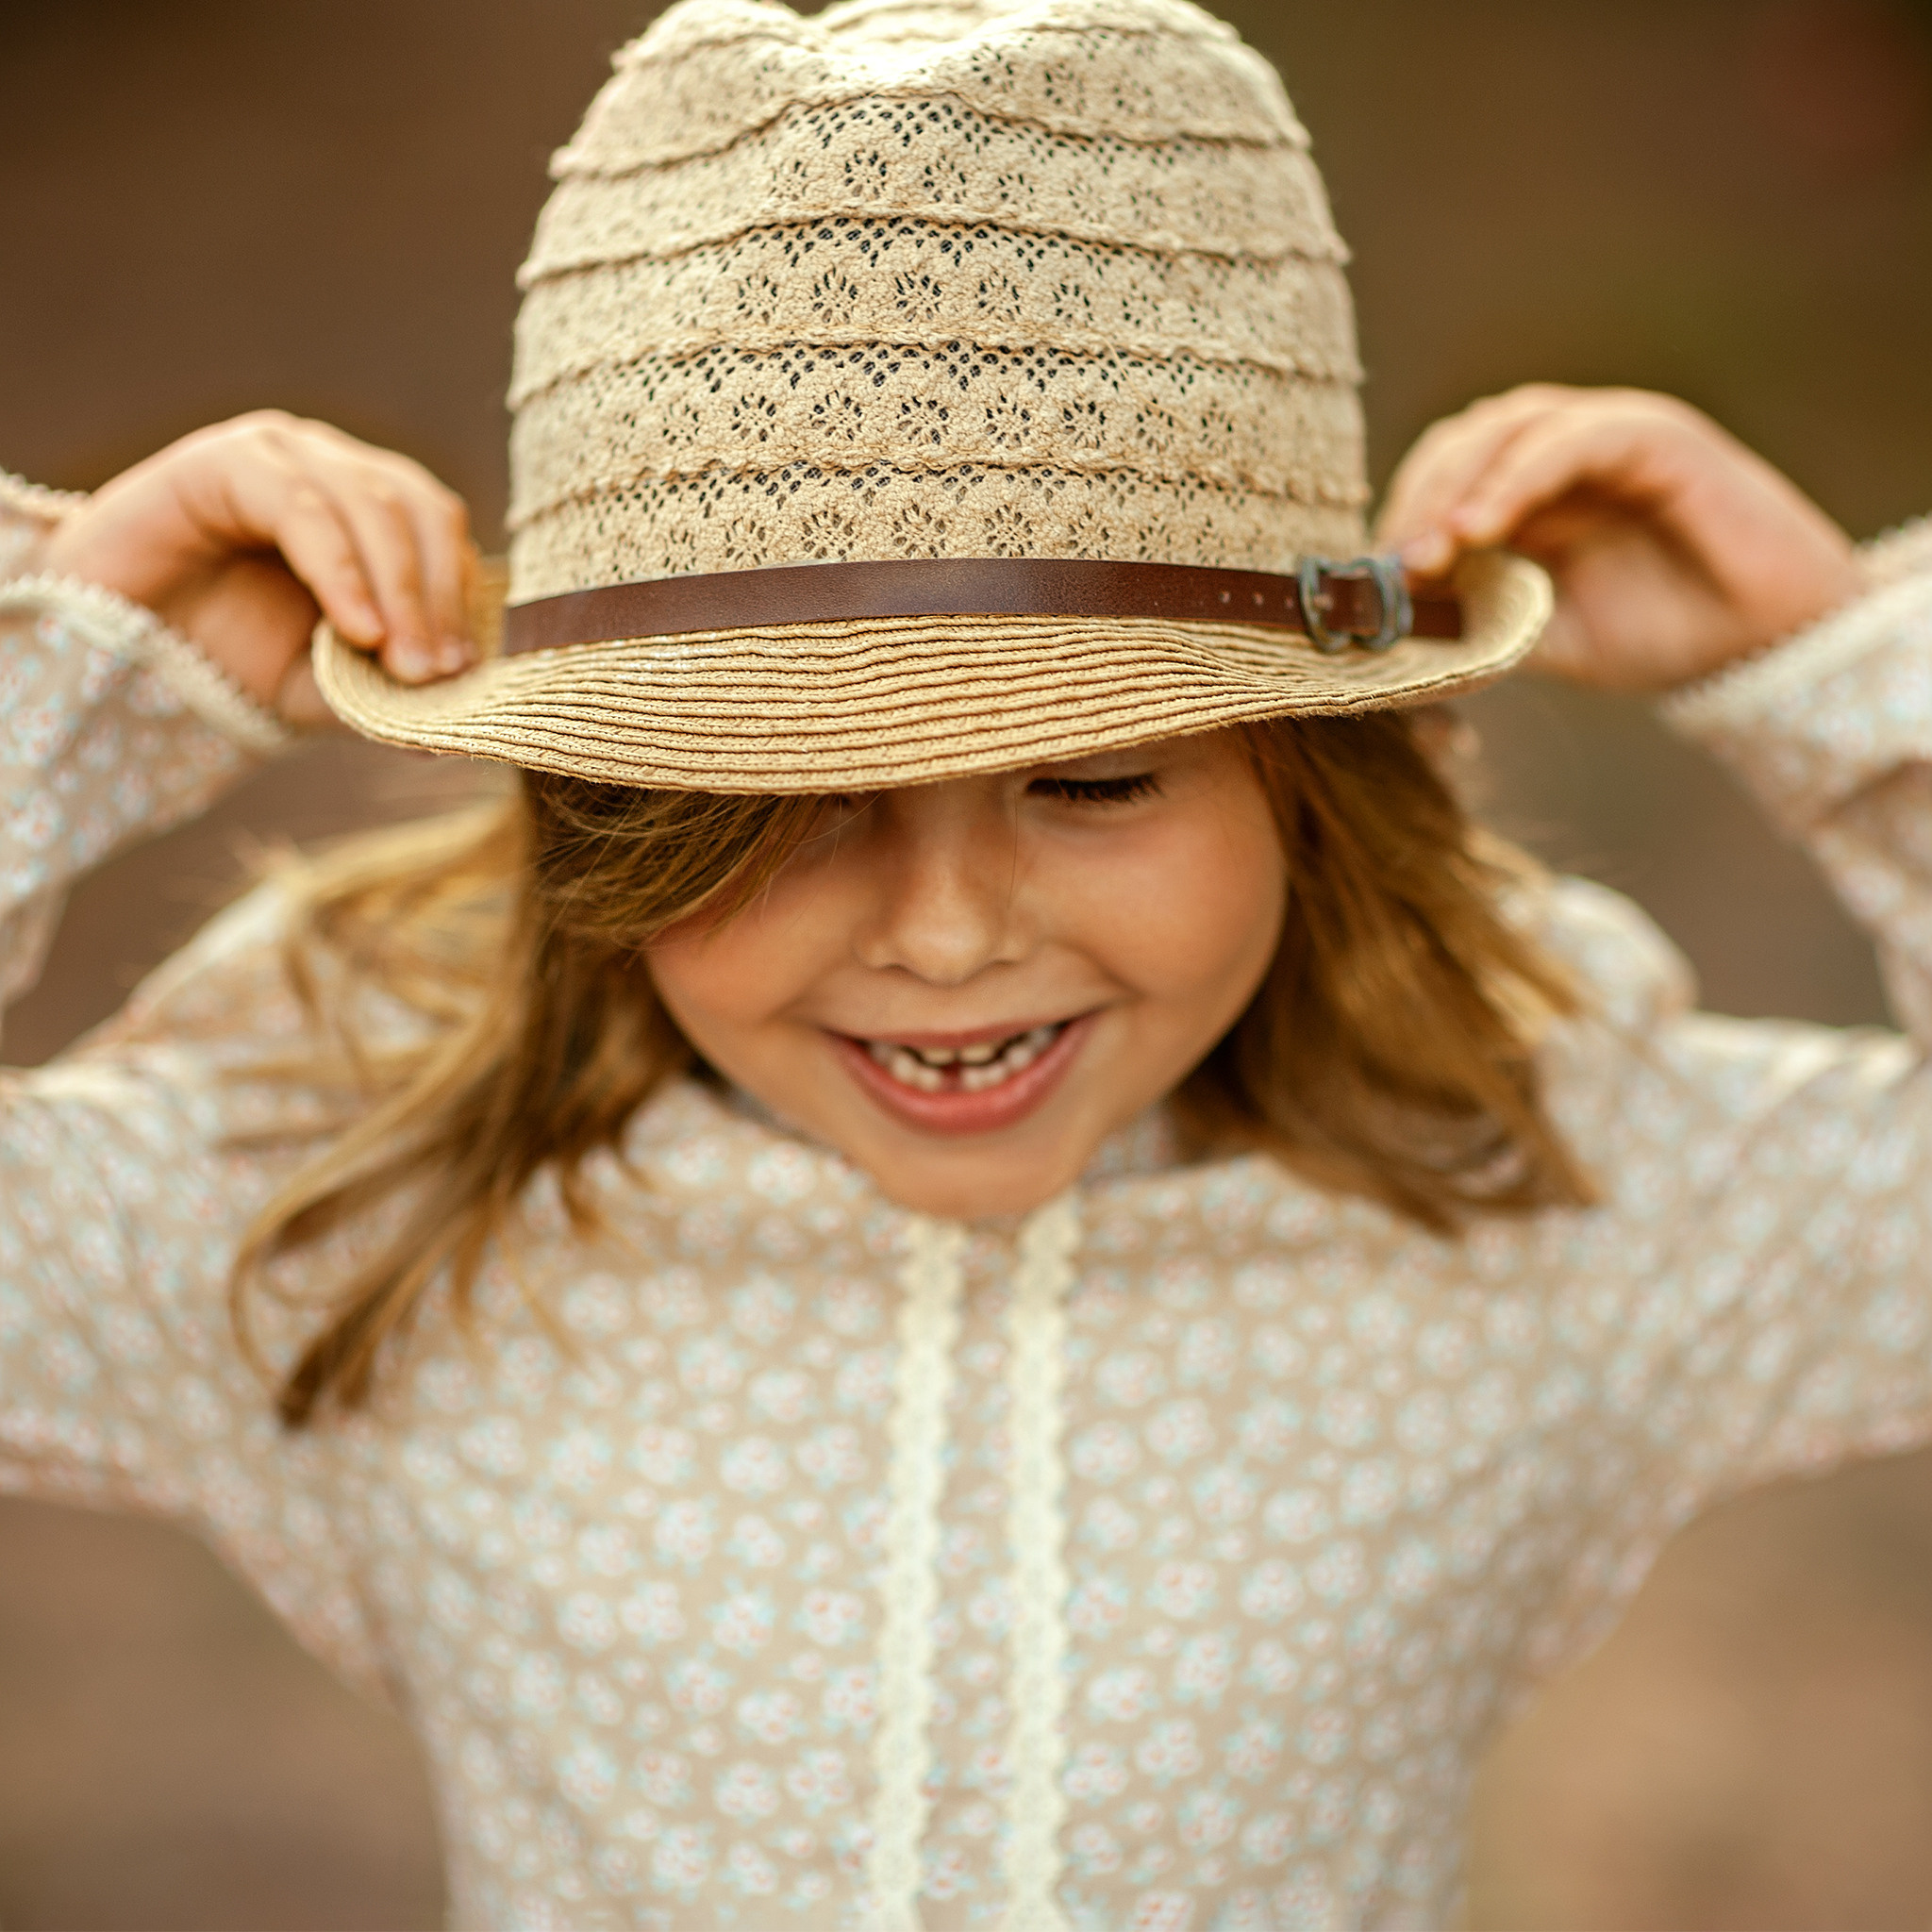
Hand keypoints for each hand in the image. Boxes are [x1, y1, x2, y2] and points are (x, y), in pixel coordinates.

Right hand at [41, 411, 476, 726]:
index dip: (459, 598)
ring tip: (403, 665)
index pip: (441, 532)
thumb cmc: (228, 659)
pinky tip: (356, 632)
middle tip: (435, 674)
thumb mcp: (325, 687)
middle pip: (419, 512)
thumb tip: (456, 724)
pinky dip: (341, 572)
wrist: (117, 650)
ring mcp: (283, 455)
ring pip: (373, 505)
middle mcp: (333, 469)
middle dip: (435, 599)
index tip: (462, 673)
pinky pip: (303, 508)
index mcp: (371, 510)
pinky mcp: (228, 462)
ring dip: (399, 591)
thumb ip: (387, 695)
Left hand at [1377, 385, 1863, 692]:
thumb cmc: (1663, 637)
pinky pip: (1574, 439)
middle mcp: (1564, 454)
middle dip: (1418, 500)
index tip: (1372, 581)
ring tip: (1432, 551)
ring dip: (1456, 485)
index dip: (1401, 517)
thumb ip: (1478, 629)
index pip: (1444, 475)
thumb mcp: (1546, 641)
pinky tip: (1482, 528)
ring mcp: (1610, 436)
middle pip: (1464, 442)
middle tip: (1395, 567)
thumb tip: (1394, 647)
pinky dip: (1517, 478)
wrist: (1765, 648)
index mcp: (1532, 492)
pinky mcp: (1657, 437)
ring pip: (1508, 427)